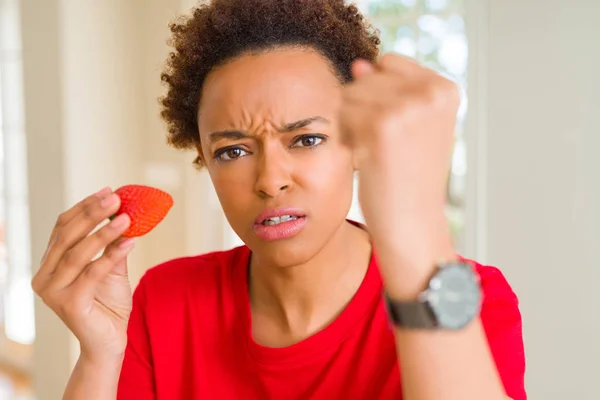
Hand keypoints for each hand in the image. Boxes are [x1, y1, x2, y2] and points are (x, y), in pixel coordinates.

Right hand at [32, 187, 134, 361]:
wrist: (110, 340)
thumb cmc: (108, 304)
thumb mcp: (111, 268)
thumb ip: (112, 244)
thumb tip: (124, 213)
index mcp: (50, 264)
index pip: (63, 228)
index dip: (84, 208)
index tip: (107, 191)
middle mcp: (45, 277)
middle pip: (68, 236)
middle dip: (92, 214)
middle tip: (115, 198)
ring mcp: (54, 292)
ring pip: (78, 253)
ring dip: (103, 232)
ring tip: (126, 217)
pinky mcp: (70, 304)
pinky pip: (93, 273)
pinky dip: (112, 255)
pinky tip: (131, 241)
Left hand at [339, 53, 458, 277]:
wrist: (411, 222)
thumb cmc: (408, 177)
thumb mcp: (410, 125)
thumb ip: (388, 88)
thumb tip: (359, 63)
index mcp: (444, 88)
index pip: (387, 64)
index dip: (378, 98)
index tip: (396, 132)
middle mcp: (431, 92)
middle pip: (365, 78)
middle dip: (362, 110)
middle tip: (385, 147)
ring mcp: (408, 107)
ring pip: (349, 95)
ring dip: (352, 125)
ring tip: (377, 152)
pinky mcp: (382, 126)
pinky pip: (342, 114)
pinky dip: (346, 137)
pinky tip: (366, 158)